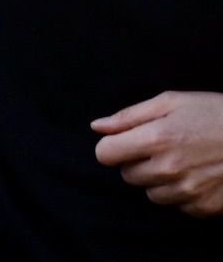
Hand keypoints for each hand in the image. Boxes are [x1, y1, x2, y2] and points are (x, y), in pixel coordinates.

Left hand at [93, 91, 222, 215]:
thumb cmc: (215, 113)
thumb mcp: (171, 101)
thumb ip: (130, 115)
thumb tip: (98, 127)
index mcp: (156, 138)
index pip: (105, 154)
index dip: (112, 146)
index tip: (125, 141)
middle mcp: (169, 168)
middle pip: (127, 175)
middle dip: (137, 161)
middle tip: (163, 147)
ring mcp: (187, 191)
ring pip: (150, 193)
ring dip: (159, 179)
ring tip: (182, 160)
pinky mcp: (205, 207)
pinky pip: (177, 205)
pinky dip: (182, 193)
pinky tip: (198, 175)